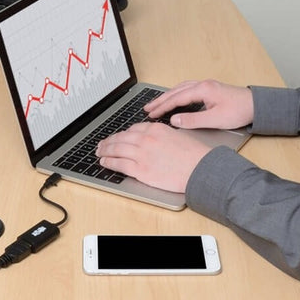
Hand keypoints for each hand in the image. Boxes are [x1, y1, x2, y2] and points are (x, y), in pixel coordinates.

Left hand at [96, 123, 210, 192]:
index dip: (123, 134)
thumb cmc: (194, 155)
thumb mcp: (177, 135)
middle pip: (122, 138)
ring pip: (117, 149)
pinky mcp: (141, 170)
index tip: (118, 137)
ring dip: (106, 150)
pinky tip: (104, 162)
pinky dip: (110, 162)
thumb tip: (153, 139)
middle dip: (109, 141)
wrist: (200, 168)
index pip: (133, 129)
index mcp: (156, 129)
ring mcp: (142, 154)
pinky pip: (120, 164)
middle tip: (102, 144)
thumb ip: (162, 135)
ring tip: (99, 152)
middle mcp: (146, 139)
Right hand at [145, 79, 253, 129]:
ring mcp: (206, 85)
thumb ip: (193, 120)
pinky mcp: (209, 89)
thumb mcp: (215, 119)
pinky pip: (187, 89)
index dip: (163, 106)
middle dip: (160, 100)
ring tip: (156, 104)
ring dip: (168, 96)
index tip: (151, 114)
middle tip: (147, 108)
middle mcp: (203, 84)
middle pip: (176, 91)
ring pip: (181, 88)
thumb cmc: (239, 111)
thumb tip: (174, 120)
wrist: (256, 105)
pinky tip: (174, 99)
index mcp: (203, 89)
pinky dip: (177, 94)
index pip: (177, 98)